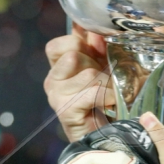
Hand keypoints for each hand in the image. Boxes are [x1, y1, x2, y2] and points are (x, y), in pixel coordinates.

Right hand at [44, 24, 114, 141]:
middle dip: (96, 64)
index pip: (57, 44)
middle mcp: (52, 80)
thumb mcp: (102, 67)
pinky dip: (109, 95)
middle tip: (104, 79)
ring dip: (108, 83)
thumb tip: (96, 27)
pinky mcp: (65, 110)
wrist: (104, 136)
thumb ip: (97, 46)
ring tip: (111, 93)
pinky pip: (94, 91)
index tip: (96, 52)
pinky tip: (111, 102)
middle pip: (73, 54)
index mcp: (58, 66)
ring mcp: (56, 95)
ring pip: (88, 74)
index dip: (78, 43)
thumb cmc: (104, 100)